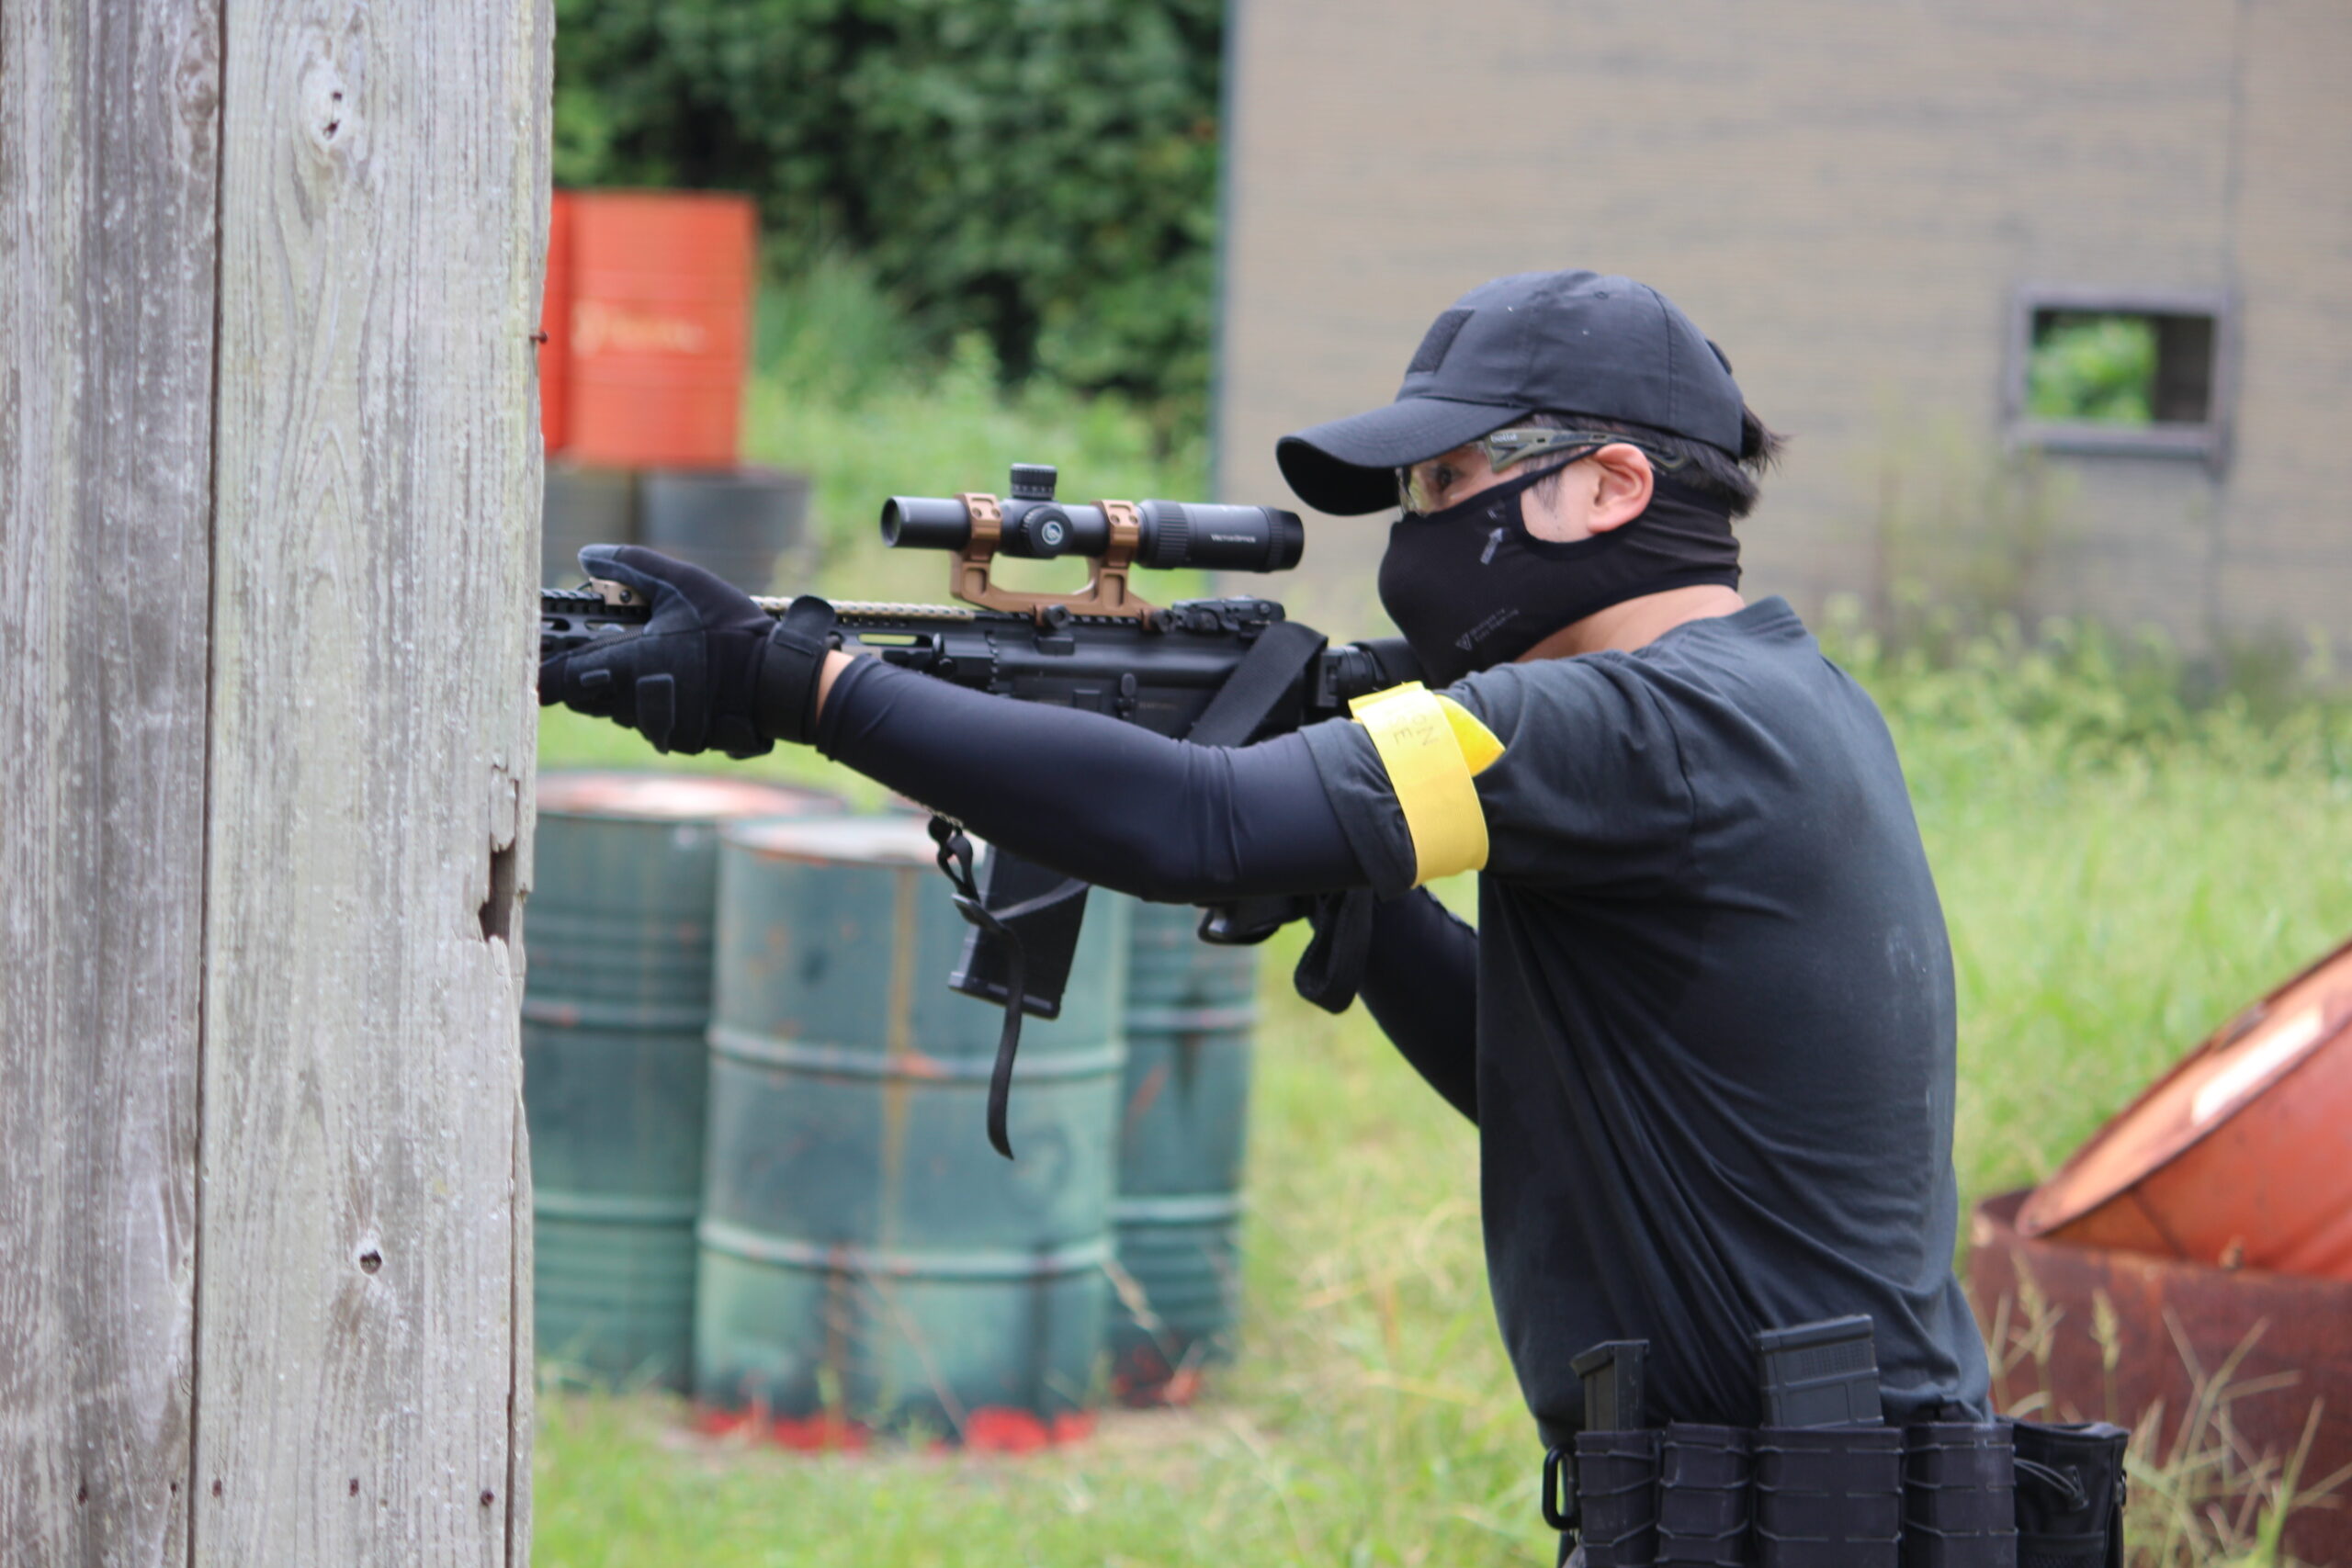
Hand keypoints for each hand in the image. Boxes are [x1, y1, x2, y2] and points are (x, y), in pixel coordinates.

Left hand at [536, 545, 836, 754]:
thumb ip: (631, 565)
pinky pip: (650, 720)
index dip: (539, 669)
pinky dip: (655, 700)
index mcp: (624, 667)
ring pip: (618, 708)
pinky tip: (681, 678)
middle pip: (585, 695)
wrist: (779, 684)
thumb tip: (586, 555)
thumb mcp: (684, 583)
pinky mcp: (679, 740)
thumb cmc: (730, 632)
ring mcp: (655, 728)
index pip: (556, 681)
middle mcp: (632, 705)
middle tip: (611, 642)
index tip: (535, 656)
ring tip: (655, 655)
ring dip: (623, 685)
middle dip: (589, 670)